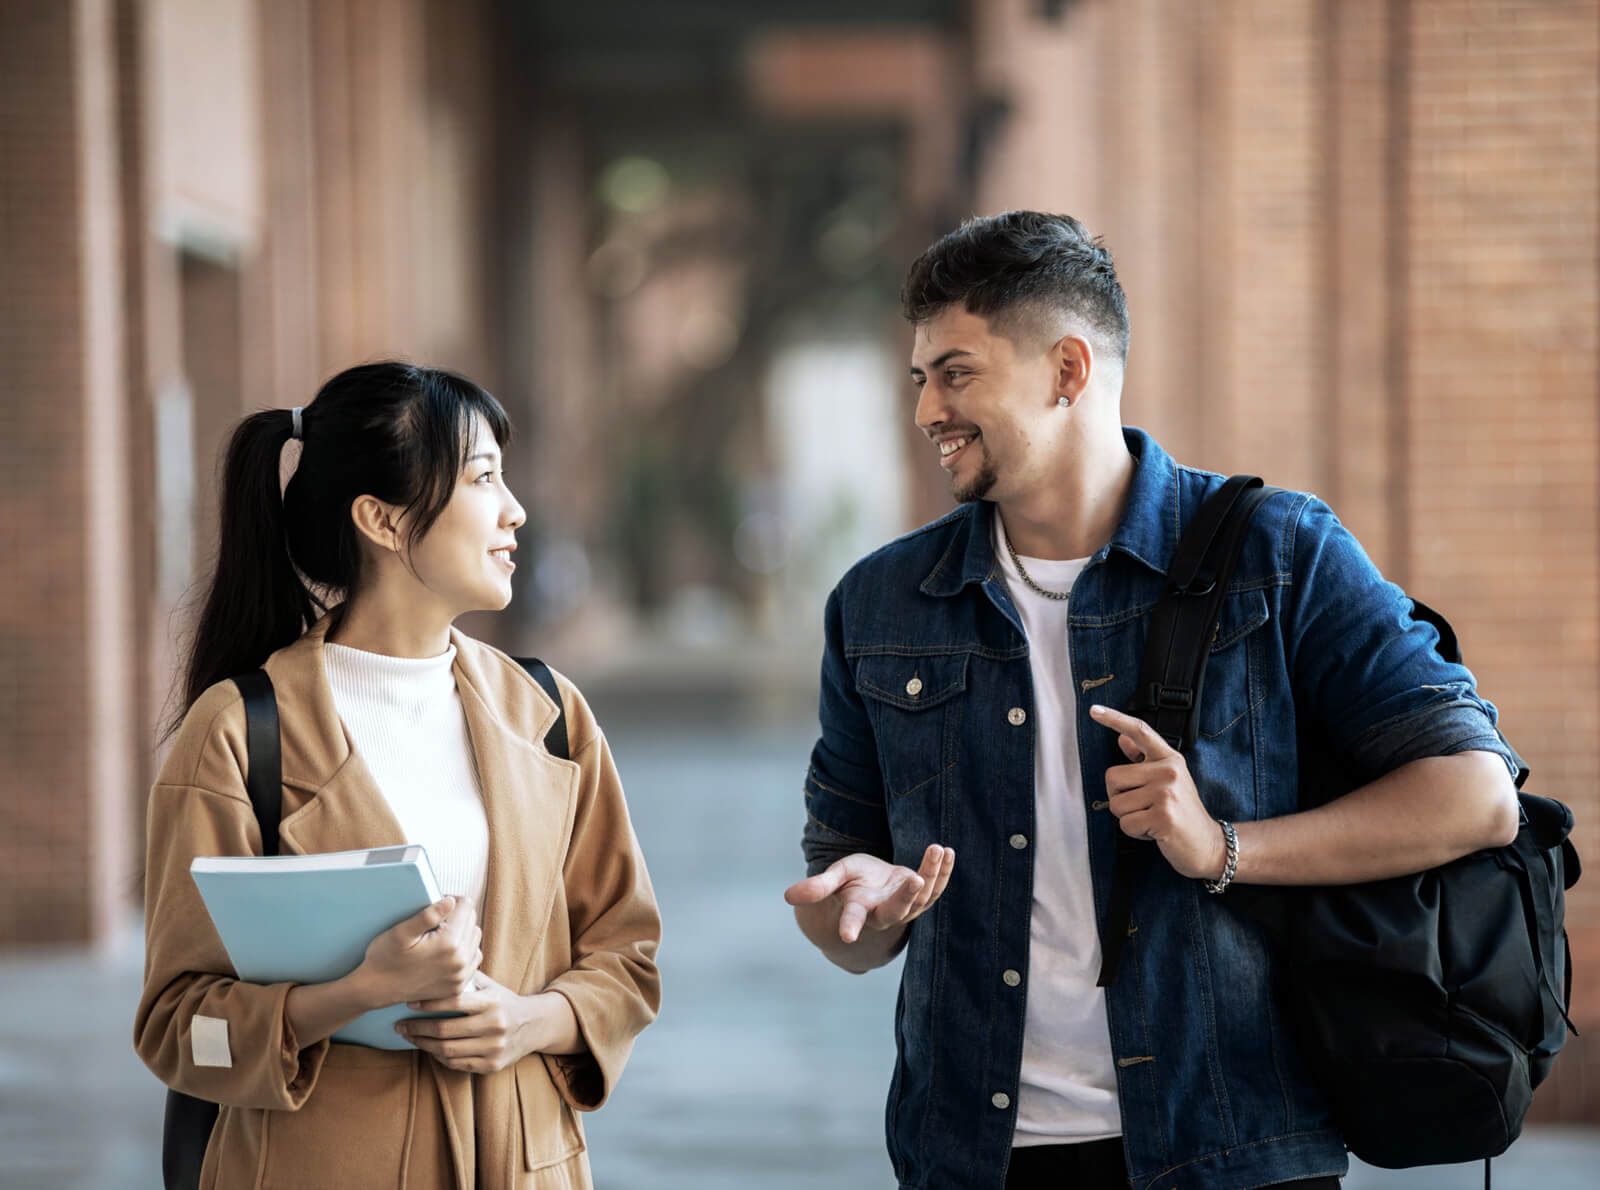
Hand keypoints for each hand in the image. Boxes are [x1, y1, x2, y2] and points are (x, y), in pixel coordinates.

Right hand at [354, 895, 481, 1008]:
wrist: (376, 989)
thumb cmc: (384, 958)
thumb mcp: (401, 932)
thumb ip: (428, 916)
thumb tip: (450, 901)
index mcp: (449, 943)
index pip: (466, 907)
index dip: (452, 899)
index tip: (437, 902)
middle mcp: (460, 961)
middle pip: (472, 921)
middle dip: (458, 915)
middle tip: (437, 919)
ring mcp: (460, 976)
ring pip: (475, 939)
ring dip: (463, 932)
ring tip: (441, 934)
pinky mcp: (458, 987)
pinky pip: (473, 959)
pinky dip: (465, 951)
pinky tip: (447, 950)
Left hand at [396, 973, 539, 1073]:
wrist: (535, 1026)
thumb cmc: (505, 1002)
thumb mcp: (492, 986)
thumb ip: (468, 978)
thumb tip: (439, 963)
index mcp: (492, 1002)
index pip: (454, 1002)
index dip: (429, 1004)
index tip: (409, 1002)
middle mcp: (494, 1025)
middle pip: (446, 1030)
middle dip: (418, 1028)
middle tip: (400, 1026)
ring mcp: (494, 1048)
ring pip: (448, 1050)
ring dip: (424, 1044)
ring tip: (410, 1037)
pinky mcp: (491, 1065)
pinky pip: (457, 1064)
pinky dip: (439, 1057)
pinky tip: (429, 1049)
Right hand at [783, 844, 954, 943]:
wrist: (875, 888)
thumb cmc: (852, 881)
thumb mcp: (835, 878)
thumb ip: (817, 887)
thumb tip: (787, 897)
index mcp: (859, 909)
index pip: (852, 919)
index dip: (849, 926)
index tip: (846, 937)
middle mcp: (884, 912)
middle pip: (897, 910)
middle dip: (907, 897)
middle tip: (916, 880)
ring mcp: (907, 906)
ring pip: (923, 897)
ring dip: (932, 874)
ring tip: (937, 849)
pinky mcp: (923, 896)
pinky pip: (937, 887)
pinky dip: (943, 871)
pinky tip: (948, 852)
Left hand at [1090, 704, 1227, 880]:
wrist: (1207, 843)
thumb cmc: (1182, 811)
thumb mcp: (1167, 779)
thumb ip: (1144, 759)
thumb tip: (1122, 739)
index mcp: (1169, 758)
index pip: (1140, 731)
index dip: (1114, 719)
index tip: (1093, 710)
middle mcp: (1169, 771)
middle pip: (1113, 778)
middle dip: (1120, 798)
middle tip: (1144, 807)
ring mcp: (1166, 793)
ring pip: (1116, 804)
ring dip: (1129, 817)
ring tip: (1152, 818)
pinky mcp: (1163, 817)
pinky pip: (1126, 824)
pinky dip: (1135, 832)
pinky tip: (1155, 831)